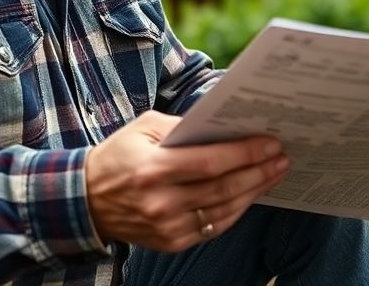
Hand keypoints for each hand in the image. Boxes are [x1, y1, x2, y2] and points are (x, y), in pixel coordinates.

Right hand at [84, 111, 289, 251]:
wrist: (85, 200)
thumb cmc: (119, 155)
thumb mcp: (144, 127)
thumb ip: (184, 126)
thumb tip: (224, 127)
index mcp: (153, 168)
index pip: (211, 162)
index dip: (245, 153)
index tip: (271, 143)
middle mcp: (161, 202)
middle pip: (224, 188)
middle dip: (259, 171)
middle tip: (282, 157)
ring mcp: (167, 226)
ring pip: (224, 209)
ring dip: (255, 191)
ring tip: (274, 173)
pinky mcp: (171, 242)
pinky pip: (214, 226)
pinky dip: (236, 209)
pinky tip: (251, 194)